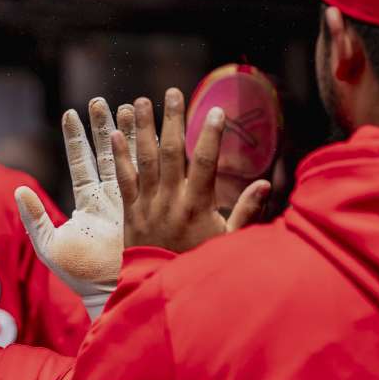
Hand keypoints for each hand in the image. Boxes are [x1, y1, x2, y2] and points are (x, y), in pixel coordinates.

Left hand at [16, 97, 134, 318]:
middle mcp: (110, 199)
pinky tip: (142, 130)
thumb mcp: (49, 245)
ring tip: (126, 104)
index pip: (82, 164)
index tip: (70, 113)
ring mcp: (130, 201)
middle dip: (102, 127)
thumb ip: (34, 218)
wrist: (108, 292)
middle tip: (99, 100)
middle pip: (106, 154)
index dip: (76, 139)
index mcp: (89, 205)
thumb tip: (20, 190)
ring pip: (127, 159)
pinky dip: (141, 152)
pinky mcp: (145, 207)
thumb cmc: (78, 275)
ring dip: (125, 132)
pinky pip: (142, 174)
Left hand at [112, 88, 269, 253]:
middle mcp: (171, 200)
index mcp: (198, 205)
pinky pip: (124, 180)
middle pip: (171, 152)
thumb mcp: (229, 241)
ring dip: (142, 129)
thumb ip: (246, 211)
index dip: (210, 135)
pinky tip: (115, 135)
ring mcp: (148, 205)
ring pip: (145, 160)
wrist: (163, 287)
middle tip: (171, 92)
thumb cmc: (201, 264)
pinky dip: (120, 157)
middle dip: (172, 120)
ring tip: (140, 102)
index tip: (215, 110)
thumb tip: (263, 184)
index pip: (205, 162)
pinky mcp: (131, 212)